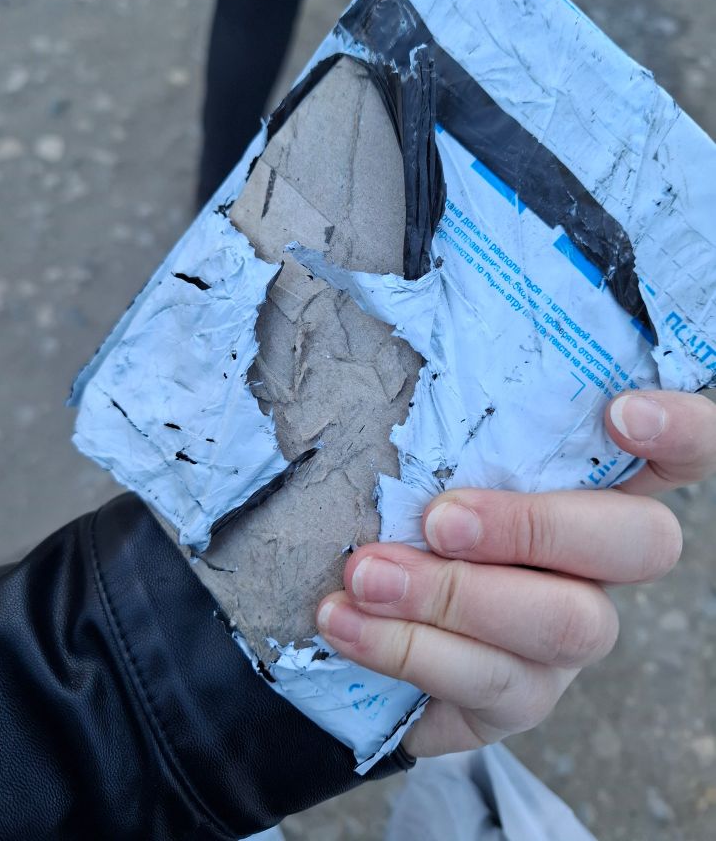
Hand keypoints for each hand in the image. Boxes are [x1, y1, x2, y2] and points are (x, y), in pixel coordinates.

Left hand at [317, 390, 715, 756]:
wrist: (350, 608)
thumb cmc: (396, 503)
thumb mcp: (417, 451)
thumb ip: (435, 410)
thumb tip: (395, 328)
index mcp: (588, 484)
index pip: (680, 453)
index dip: (679, 432)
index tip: (619, 414)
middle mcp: (596, 562)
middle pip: (642, 544)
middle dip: (536, 527)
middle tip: (438, 520)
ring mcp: (566, 635)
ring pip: (564, 624)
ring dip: (453, 596)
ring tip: (365, 575)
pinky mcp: (518, 697)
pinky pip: (486, 681)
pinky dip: (406, 647)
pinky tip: (345, 621)